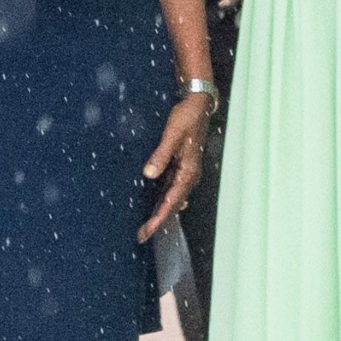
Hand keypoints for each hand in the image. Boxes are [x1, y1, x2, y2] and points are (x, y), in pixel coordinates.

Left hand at [137, 92, 211, 238]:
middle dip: (158, 221)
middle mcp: (189, 176)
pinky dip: (163, 201)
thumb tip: (149, 174)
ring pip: (173, 199)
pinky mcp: (181, 167)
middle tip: (141, 236)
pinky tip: (155, 206)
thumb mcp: (172, 135)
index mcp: (188, 171)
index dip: (159, 218)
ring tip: (147, 226)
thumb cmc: (186, 118)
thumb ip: (161, 155)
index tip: (148, 231)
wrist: (198, 105)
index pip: (172, 201)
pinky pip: (172, 189)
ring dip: (160, 213)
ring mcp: (186, 172)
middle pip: (173, 205)